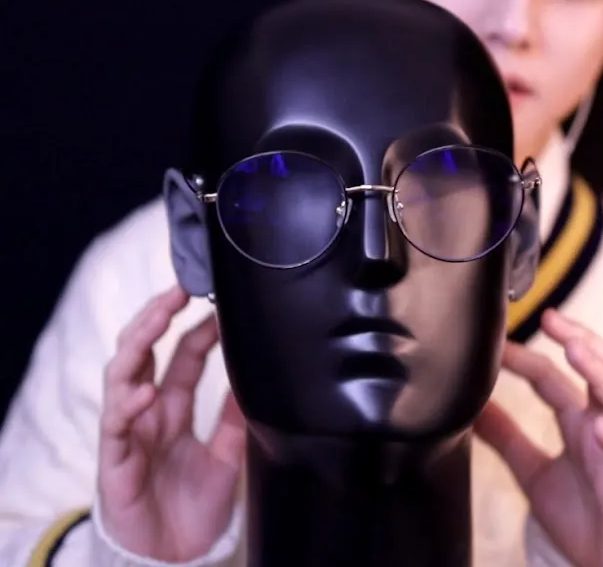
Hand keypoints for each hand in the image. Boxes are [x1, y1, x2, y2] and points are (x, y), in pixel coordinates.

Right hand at [98, 286, 245, 561]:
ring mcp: (129, 431)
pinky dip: (128, 407)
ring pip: (122, 374)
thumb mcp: (228, 453)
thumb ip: (237, 415)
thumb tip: (263, 373)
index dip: (198, 327)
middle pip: (144, 350)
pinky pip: (116, 426)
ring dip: (138, 343)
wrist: (176, 558)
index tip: (219, 302)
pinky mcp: (115, 460)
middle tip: (180, 287)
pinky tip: (145, 392)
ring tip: (159, 317)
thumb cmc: (195, 506)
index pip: (182, 353)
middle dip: (157, 316)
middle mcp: (148, 410)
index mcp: (173, 405)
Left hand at [475, 309, 602, 566]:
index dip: (526, 356)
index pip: (552, 376)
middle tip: (552, 317)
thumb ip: (506, 436)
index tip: (498, 342)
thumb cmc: (577, 512)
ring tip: (577, 351)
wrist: (601, 564)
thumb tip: (470, 407)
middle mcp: (601, 426)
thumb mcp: (530, 469)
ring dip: (600, 373)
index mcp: (577, 420)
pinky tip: (601, 427)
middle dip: (580, 339)